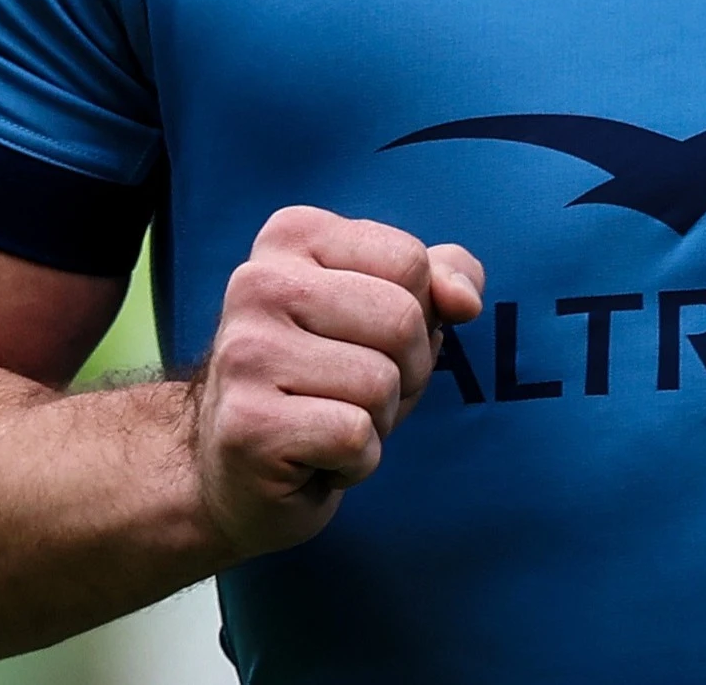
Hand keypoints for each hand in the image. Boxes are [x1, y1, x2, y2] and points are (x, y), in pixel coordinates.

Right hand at [189, 205, 485, 556]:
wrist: (241, 469)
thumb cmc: (326, 380)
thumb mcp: (391, 312)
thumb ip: (440, 279)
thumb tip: (464, 299)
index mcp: (291, 236)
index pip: (411, 261)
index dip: (418, 315)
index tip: (371, 341)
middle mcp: (256, 282)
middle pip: (403, 319)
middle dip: (406, 373)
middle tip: (356, 393)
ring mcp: (245, 353)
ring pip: (381, 383)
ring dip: (378, 421)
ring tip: (331, 423)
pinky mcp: (247, 424)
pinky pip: (356, 438)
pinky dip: (357, 461)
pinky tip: (316, 458)